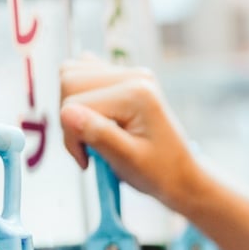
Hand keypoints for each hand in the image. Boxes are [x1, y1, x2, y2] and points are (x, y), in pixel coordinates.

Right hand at [59, 58, 201, 210]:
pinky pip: (84, 76)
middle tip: (89, 147)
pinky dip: (82, 99)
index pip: (73, 102)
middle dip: (70, 118)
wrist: (182, 175)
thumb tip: (67, 113)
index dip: (71, 136)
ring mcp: (130, 74)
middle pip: (69, 80)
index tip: (87, 160)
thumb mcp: (128, 161)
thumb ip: (98, 135)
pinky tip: (97, 121)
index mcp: (136, 92)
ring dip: (73, 107)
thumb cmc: (159, 172)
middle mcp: (134, 75)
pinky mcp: (124, 79)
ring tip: (94, 134)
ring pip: (72, 75)